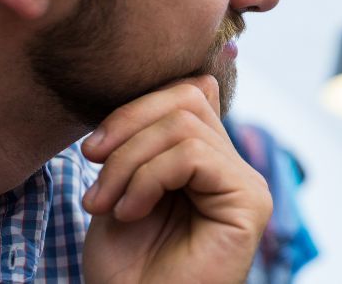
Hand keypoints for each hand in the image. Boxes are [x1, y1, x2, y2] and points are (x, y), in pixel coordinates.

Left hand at [80, 75, 271, 282]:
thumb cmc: (126, 266)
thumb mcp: (127, 186)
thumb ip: (154, 137)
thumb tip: (199, 77)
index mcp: (208, 160)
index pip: (189, 92)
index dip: (137, 106)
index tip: (95, 150)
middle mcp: (233, 167)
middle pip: (186, 98)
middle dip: (127, 127)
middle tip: (92, 169)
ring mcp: (246, 183)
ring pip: (184, 125)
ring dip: (129, 161)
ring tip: (105, 203)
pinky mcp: (249, 201)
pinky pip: (193, 156)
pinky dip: (148, 178)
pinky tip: (130, 211)